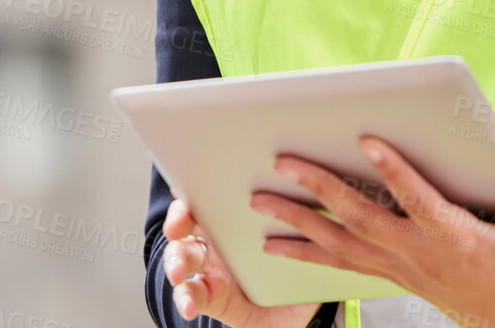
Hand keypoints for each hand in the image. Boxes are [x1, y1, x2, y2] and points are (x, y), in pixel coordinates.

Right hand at [162, 193, 325, 327]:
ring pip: (181, 257)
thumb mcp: (304, 240)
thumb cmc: (297, 266)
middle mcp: (218, 239)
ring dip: (175, 263)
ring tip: (178, 274)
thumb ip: (303, 218)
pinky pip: (190, 295)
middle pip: (189, 222)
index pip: (215, 194)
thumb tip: (318, 187)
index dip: (197, 187)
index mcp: (238, 217)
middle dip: (178, 220)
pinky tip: (189, 308)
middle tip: (177, 226)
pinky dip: (185, 299)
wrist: (296, 310)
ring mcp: (210, 268)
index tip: (186, 184)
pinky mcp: (208, 297)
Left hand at [250, 133, 494, 327]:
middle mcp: (421, 254)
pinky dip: (310, 252)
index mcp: (456, 237)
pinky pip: (346, 264)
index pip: (417, 198)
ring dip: (299, 223)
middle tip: (283, 163)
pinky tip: (282, 245)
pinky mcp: (400, 277)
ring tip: (261, 204)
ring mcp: (405, 269)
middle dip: (318, 188)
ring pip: (343, 244)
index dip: (391, 168)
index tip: (366, 138)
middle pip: (360, 218)